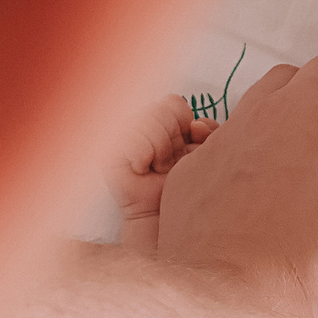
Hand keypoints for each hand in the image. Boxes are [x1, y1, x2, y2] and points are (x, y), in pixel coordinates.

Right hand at [106, 93, 214, 248]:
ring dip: (159, 151)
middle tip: (169, 163)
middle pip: (161, 110)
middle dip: (172, 141)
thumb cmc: (182, 183)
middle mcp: (138, 123)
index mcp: (160, 118)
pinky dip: (143, 157)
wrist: (163, 214)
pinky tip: (142, 170)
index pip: (174, 103)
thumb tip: (197, 125)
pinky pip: (130, 139)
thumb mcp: (203, 154)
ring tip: (157, 168)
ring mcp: (120, 134)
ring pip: (147, 122)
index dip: (183, 125)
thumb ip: (209, 134)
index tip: (184, 148)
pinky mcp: (108, 151)